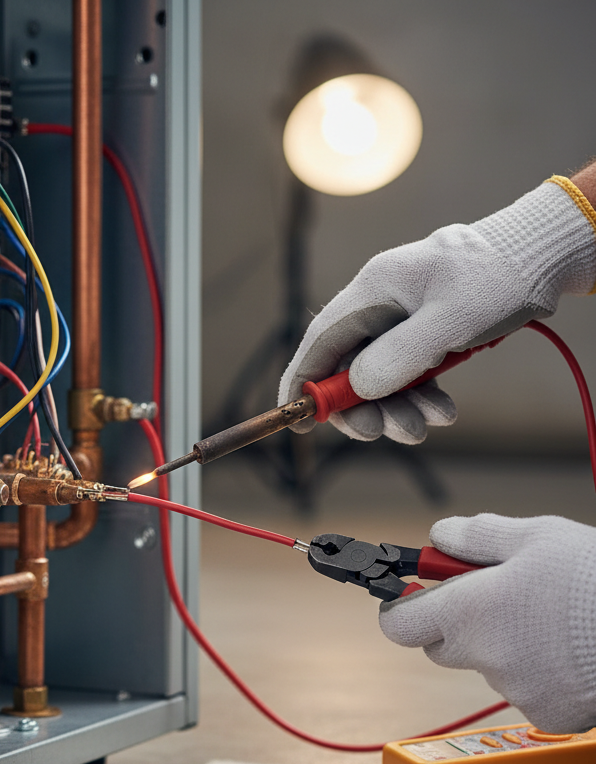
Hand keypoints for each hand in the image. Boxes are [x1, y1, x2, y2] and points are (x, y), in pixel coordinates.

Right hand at [278, 181, 595, 442]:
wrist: (543, 254)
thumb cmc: (499, 276)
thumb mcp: (450, 319)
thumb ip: (400, 355)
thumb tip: (359, 387)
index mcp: (374, 290)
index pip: (320, 340)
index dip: (302, 381)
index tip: (295, 418)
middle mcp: (380, 305)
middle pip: (347, 367)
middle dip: (362, 406)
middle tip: (382, 433)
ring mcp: (402, 320)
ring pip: (379, 377)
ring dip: (397, 408)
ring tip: (429, 424)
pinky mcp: (424, 333)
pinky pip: (408, 374)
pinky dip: (420, 398)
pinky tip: (442, 411)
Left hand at [380, 514, 595, 733]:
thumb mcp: (537, 537)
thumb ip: (478, 537)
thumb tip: (441, 536)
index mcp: (468, 612)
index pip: (399, 624)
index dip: (404, 608)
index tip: (416, 597)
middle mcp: (483, 656)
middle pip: (442, 646)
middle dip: (459, 625)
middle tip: (499, 600)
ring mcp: (514, 689)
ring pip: (490, 667)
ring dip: (506, 647)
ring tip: (553, 622)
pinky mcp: (546, 714)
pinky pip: (527, 691)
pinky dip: (541, 674)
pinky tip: (570, 652)